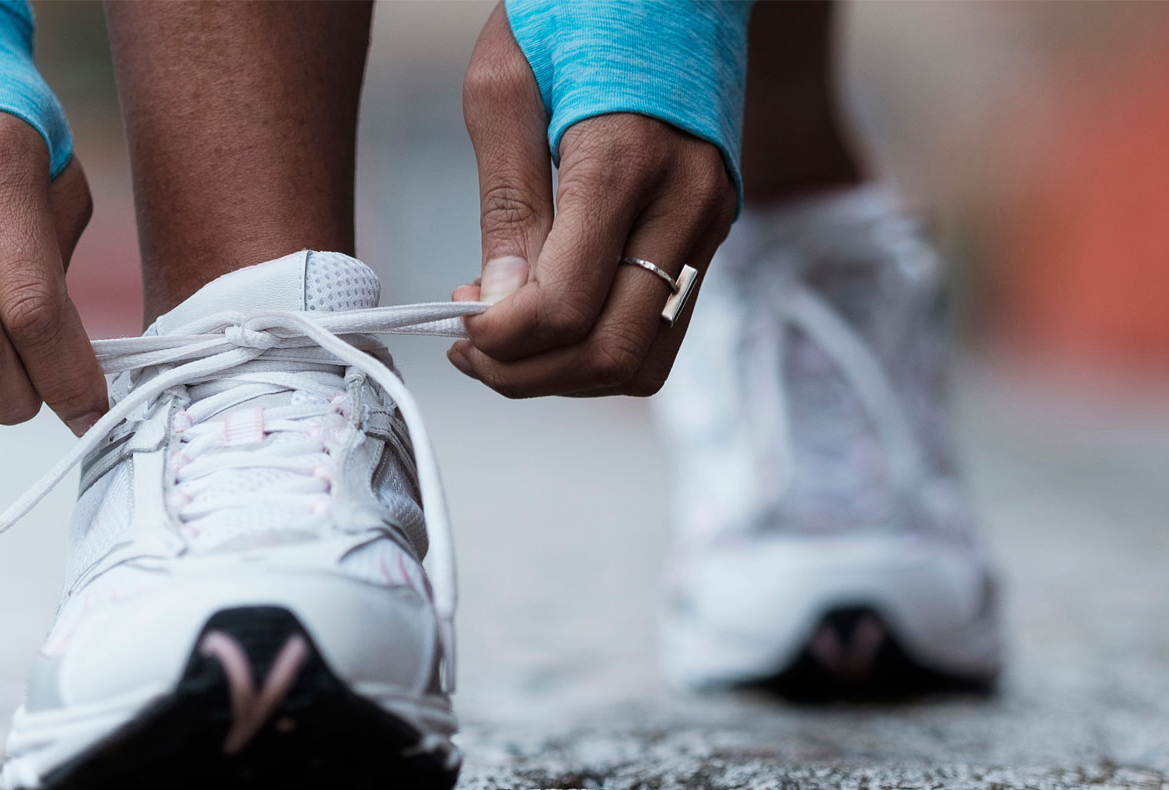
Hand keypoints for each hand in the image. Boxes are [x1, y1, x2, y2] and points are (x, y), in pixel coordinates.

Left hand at [449, 4, 737, 397]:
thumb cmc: (578, 11)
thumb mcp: (506, 86)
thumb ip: (505, 202)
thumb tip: (499, 301)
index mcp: (624, 161)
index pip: (566, 304)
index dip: (501, 339)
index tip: (458, 324)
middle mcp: (682, 205)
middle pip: (610, 353)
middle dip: (527, 374)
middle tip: (471, 349)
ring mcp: (707, 226)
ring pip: (643, 361)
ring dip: (564, 375)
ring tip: (506, 343)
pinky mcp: (710, 236)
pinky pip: (660, 332)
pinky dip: (599, 350)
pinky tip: (551, 323)